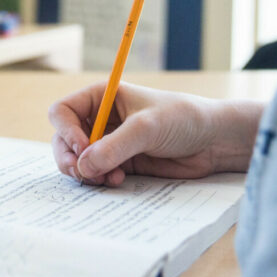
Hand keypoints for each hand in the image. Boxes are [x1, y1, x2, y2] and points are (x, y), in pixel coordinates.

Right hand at [48, 83, 262, 186]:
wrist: (214, 141)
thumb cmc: (183, 119)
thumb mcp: (147, 127)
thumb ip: (114, 146)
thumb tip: (84, 166)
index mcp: (102, 96)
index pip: (63, 111)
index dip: (66, 131)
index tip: (82, 148)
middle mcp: (101, 118)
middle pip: (64, 139)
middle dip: (70, 157)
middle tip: (83, 173)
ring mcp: (109, 142)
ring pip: (78, 160)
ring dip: (85, 172)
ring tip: (106, 178)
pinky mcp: (120, 162)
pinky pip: (96, 173)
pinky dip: (100, 179)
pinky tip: (117, 180)